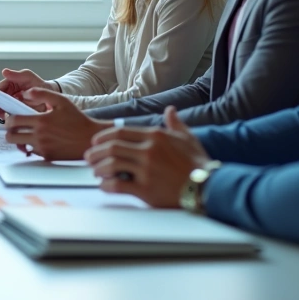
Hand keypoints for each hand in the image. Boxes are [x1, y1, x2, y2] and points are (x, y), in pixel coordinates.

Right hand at [0, 68, 53, 116]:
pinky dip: (4, 120)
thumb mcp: (29, 77)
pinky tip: (6, 120)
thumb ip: (17, 74)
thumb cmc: (40, 84)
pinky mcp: (15, 115)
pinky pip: (7, 118)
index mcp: (7, 86)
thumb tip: (4, 71)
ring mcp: (10, 106)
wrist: (51, 97)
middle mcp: (6, 96)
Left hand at [3, 87, 110, 160]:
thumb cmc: (77, 119)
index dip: (8, 120)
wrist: (90, 138)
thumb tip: (26, 93)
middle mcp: (40, 136)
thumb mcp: (62, 101)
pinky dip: (32, 147)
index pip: (13, 121)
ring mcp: (43, 148)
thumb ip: (43, 93)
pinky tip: (39, 141)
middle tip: (14, 129)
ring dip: (19, 140)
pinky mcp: (47, 157)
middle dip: (9, 132)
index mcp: (41, 121)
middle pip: (11, 137)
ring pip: (20, 146)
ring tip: (25, 134)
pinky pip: (32, 152)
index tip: (11, 119)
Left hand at [83, 107, 211, 207]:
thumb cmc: (198, 163)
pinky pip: (117, 185)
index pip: (119, 132)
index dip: (103, 137)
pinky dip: (106, 185)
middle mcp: (148, 151)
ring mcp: (146, 170)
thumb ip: (175, 123)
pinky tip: (104, 186)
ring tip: (95, 172)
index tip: (95, 142)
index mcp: (155, 136)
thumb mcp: (188, 138)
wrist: (210, 186)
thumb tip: (171, 110)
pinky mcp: (146, 189)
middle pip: (111, 147)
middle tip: (88, 158)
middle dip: (95, 152)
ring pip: (111, 165)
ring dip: (98, 168)